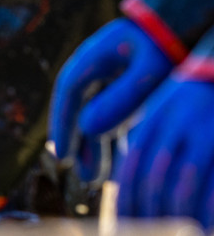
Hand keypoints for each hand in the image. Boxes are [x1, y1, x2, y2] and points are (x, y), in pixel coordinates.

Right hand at [49, 18, 171, 180]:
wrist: (188, 20)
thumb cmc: (169, 43)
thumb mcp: (149, 73)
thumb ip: (120, 100)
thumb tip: (86, 129)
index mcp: (93, 58)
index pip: (68, 94)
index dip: (63, 126)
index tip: (64, 155)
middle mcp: (97, 67)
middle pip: (80, 109)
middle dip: (81, 144)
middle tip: (82, 174)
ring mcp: (112, 74)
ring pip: (97, 115)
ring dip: (96, 145)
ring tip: (98, 176)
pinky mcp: (129, 82)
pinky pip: (115, 113)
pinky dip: (115, 136)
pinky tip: (120, 159)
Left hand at [115, 71, 213, 227]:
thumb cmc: (197, 104)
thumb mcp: (166, 117)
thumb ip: (147, 147)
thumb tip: (126, 189)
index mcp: (153, 123)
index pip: (131, 170)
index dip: (126, 204)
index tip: (121, 228)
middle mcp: (174, 127)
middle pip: (153, 181)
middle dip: (149, 216)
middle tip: (146, 235)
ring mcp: (204, 132)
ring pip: (182, 185)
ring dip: (176, 217)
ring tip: (179, 233)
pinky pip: (212, 185)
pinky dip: (207, 210)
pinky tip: (205, 225)